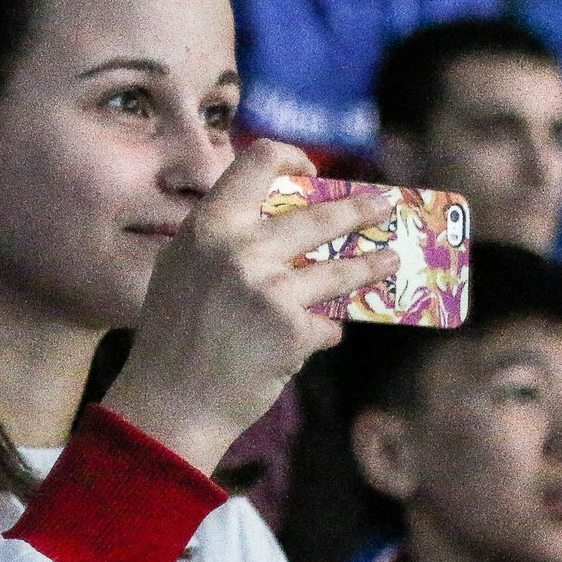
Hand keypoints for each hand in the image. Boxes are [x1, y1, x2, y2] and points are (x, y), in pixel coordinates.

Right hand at [103, 140, 400, 476]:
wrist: (169, 402)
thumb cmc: (173, 339)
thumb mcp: (181, 271)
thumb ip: (219, 242)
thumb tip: (276, 224)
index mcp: (207, 227)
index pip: (257, 161)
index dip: (292, 159)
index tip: (311, 173)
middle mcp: (238, 249)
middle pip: (319, 214)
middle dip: (360, 208)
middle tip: (384, 205)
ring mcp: (268, 287)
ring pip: (341, 269)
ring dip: (373, 265)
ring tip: (391, 262)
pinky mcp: (292, 327)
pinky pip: (326, 322)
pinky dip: (322, 332)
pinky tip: (313, 340)